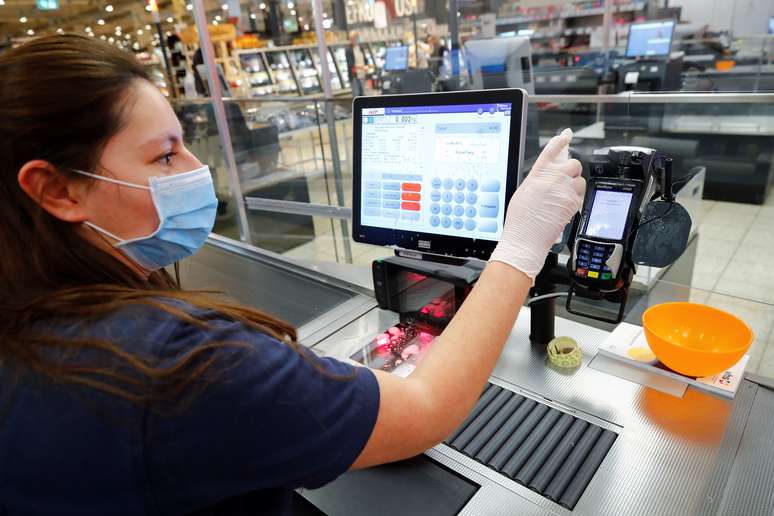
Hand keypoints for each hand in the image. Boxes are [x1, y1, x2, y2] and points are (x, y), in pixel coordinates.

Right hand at [489, 128, 585, 280]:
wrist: (525, 237)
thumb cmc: (521, 219)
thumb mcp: (524, 192)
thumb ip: (538, 180)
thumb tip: (547, 177)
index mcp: (538, 173)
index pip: (553, 149)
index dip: (561, 140)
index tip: (566, 135)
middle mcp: (553, 178)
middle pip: (573, 163)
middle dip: (572, 171)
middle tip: (565, 181)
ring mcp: (565, 190)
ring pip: (580, 180)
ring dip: (575, 187)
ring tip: (563, 198)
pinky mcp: (573, 203)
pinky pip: (580, 196)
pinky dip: (575, 200)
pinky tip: (564, 207)